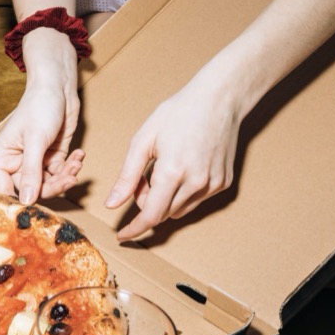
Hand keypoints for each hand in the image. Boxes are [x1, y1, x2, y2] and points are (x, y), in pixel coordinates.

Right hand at [0, 74, 82, 203]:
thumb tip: (27, 201)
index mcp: (2, 159)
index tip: (36, 207)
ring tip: (76, 164)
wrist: (58, 86)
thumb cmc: (39, 106)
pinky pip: (61, 173)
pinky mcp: (52, 157)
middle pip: (32, 190)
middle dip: (53, 186)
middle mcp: (17, 163)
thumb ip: (31, 172)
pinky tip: (79, 155)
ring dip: (65, 177)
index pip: (6, 190)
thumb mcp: (35, 140)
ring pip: (49, 184)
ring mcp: (36, 161)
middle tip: (69, 178)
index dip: (20, 201)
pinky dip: (72, 167)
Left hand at [105, 80, 240, 239]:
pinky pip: (196, 200)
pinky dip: (183, 192)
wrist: (220, 98)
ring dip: (165, 199)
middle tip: (142, 178)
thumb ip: (127, 176)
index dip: (134, 229)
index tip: (122, 236)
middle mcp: (197, 183)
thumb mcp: (143, 141)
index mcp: (172, 172)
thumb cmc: (178, 114)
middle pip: (163, 213)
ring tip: (163, 170)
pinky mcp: (224, 182)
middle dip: (147, 203)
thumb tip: (111, 204)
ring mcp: (213, 184)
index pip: (151, 216)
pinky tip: (182, 167)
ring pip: (179, 209)